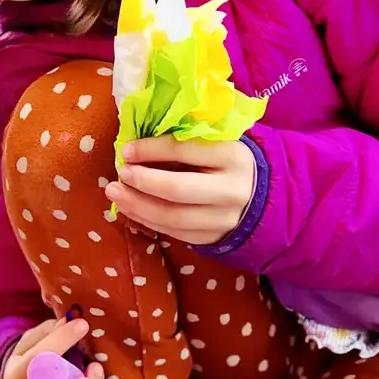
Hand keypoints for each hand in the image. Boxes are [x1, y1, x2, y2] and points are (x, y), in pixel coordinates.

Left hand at [105, 137, 256, 245]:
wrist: (263, 196)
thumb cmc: (228, 162)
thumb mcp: (219, 142)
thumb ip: (186, 140)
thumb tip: (137, 145)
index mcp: (233, 156)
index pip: (185, 150)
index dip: (151, 150)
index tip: (127, 150)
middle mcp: (231, 190)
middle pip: (177, 189)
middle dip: (142, 181)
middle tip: (120, 174)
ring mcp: (224, 218)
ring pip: (172, 216)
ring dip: (137, 205)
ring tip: (115, 193)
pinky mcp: (213, 238)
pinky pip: (174, 233)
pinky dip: (147, 221)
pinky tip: (130, 209)